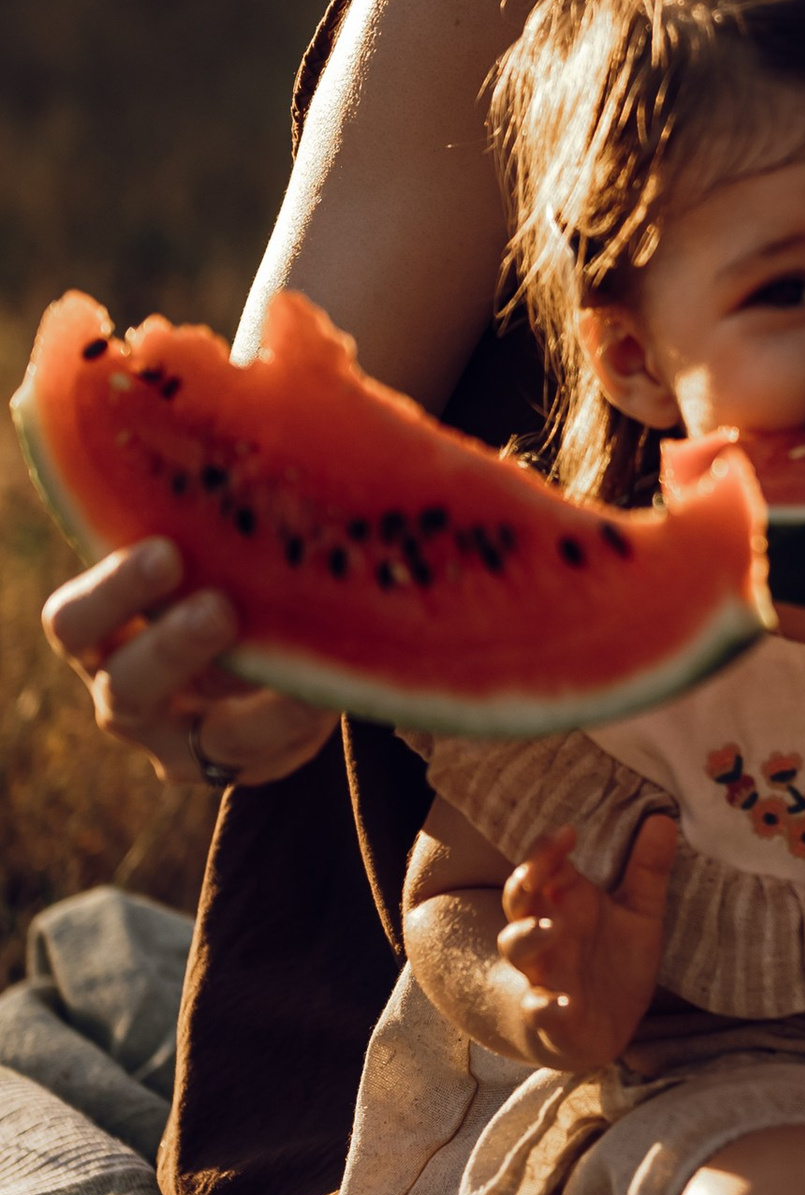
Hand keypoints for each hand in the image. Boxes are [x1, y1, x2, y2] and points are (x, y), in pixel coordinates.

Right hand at [42, 538, 336, 790]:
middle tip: (220, 608)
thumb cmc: (210, 573)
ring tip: (294, 659)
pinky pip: (276, 749)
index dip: (113, 594)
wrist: (250, 657)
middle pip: (127, 685)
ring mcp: (186, 741)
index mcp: (100, 635)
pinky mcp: (247, 764)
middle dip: (174, 648)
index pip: (75, 623)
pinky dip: (306, 713)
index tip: (166, 552)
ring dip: (261, 694)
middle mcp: (129, 694)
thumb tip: (256, 429)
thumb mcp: (195, 551)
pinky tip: (339, 678)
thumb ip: (203, 518)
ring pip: (211, 733)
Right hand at [496, 815, 675, 1071]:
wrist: (600, 1027)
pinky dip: (546, 1006)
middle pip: (519, 901)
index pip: (544, 867)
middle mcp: (547, 934)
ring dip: (528, 936)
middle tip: (537, 870)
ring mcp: (544, 974)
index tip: (567, 832)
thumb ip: (648, 870)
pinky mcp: (550, 1016)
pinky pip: (538, 1009)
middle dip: (523, 883)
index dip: (547, 850)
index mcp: (565, 903)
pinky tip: (564, 1003)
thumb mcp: (640, 913)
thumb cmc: (613, 960)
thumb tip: (664, 817)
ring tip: (550, 927)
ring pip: (518, 949)